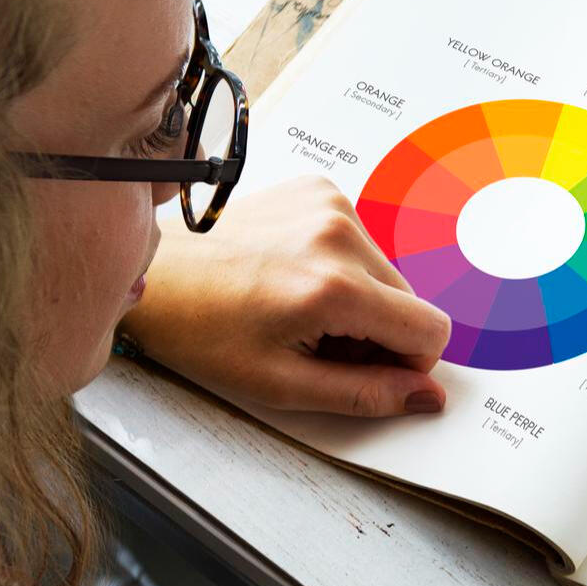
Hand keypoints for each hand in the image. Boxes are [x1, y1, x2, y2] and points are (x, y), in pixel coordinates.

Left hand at [122, 176, 452, 417]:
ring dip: (361, 298)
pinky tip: (297, 274)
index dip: (408, 363)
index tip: (365, 368)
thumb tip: (427, 396)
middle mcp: (340, 235)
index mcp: (334, 287)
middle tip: (319, 342)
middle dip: (378, 331)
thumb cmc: (202, 331)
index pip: (430, 330)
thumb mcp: (282, 384)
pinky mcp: (320, 189)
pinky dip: (342, 265)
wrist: (156, 274)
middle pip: (411, 301)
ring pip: (388, 272)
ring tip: (302, 307)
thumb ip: (366, 394)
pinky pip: (363, 241)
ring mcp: (331, 204)